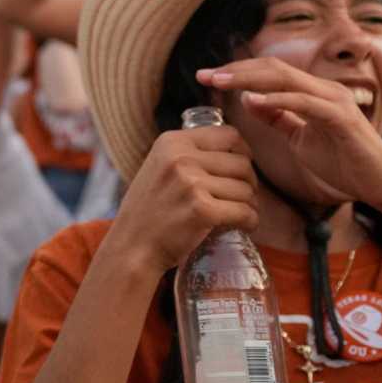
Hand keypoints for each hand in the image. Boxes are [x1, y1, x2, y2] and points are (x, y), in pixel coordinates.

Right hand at [111, 123, 258, 273]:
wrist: (131, 247)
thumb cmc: (148, 211)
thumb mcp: (159, 168)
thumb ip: (187, 154)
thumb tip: (232, 150)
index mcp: (171, 142)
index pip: (228, 135)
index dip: (243, 152)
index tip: (241, 170)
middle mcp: (180, 157)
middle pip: (242, 164)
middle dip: (248, 183)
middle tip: (241, 199)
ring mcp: (191, 184)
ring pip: (246, 190)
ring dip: (249, 205)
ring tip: (238, 215)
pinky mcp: (202, 211)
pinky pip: (245, 212)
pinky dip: (250, 221)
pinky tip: (243, 226)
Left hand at [197, 58, 381, 210]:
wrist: (380, 185)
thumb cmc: (343, 164)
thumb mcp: (300, 139)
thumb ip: (278, 118)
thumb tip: (249, 99)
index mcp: (312, 92)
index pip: (269, 73)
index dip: (237, 72)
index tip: (206, 77)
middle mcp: (323, 89)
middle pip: (272, 69)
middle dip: (235, 70)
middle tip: (204, 75)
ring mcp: (334, 100)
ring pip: (285, 79)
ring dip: (248, 79)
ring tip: (219, 82)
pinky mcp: (341, 117)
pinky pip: (304, 103)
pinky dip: (277, 100)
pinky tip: (252, 101)